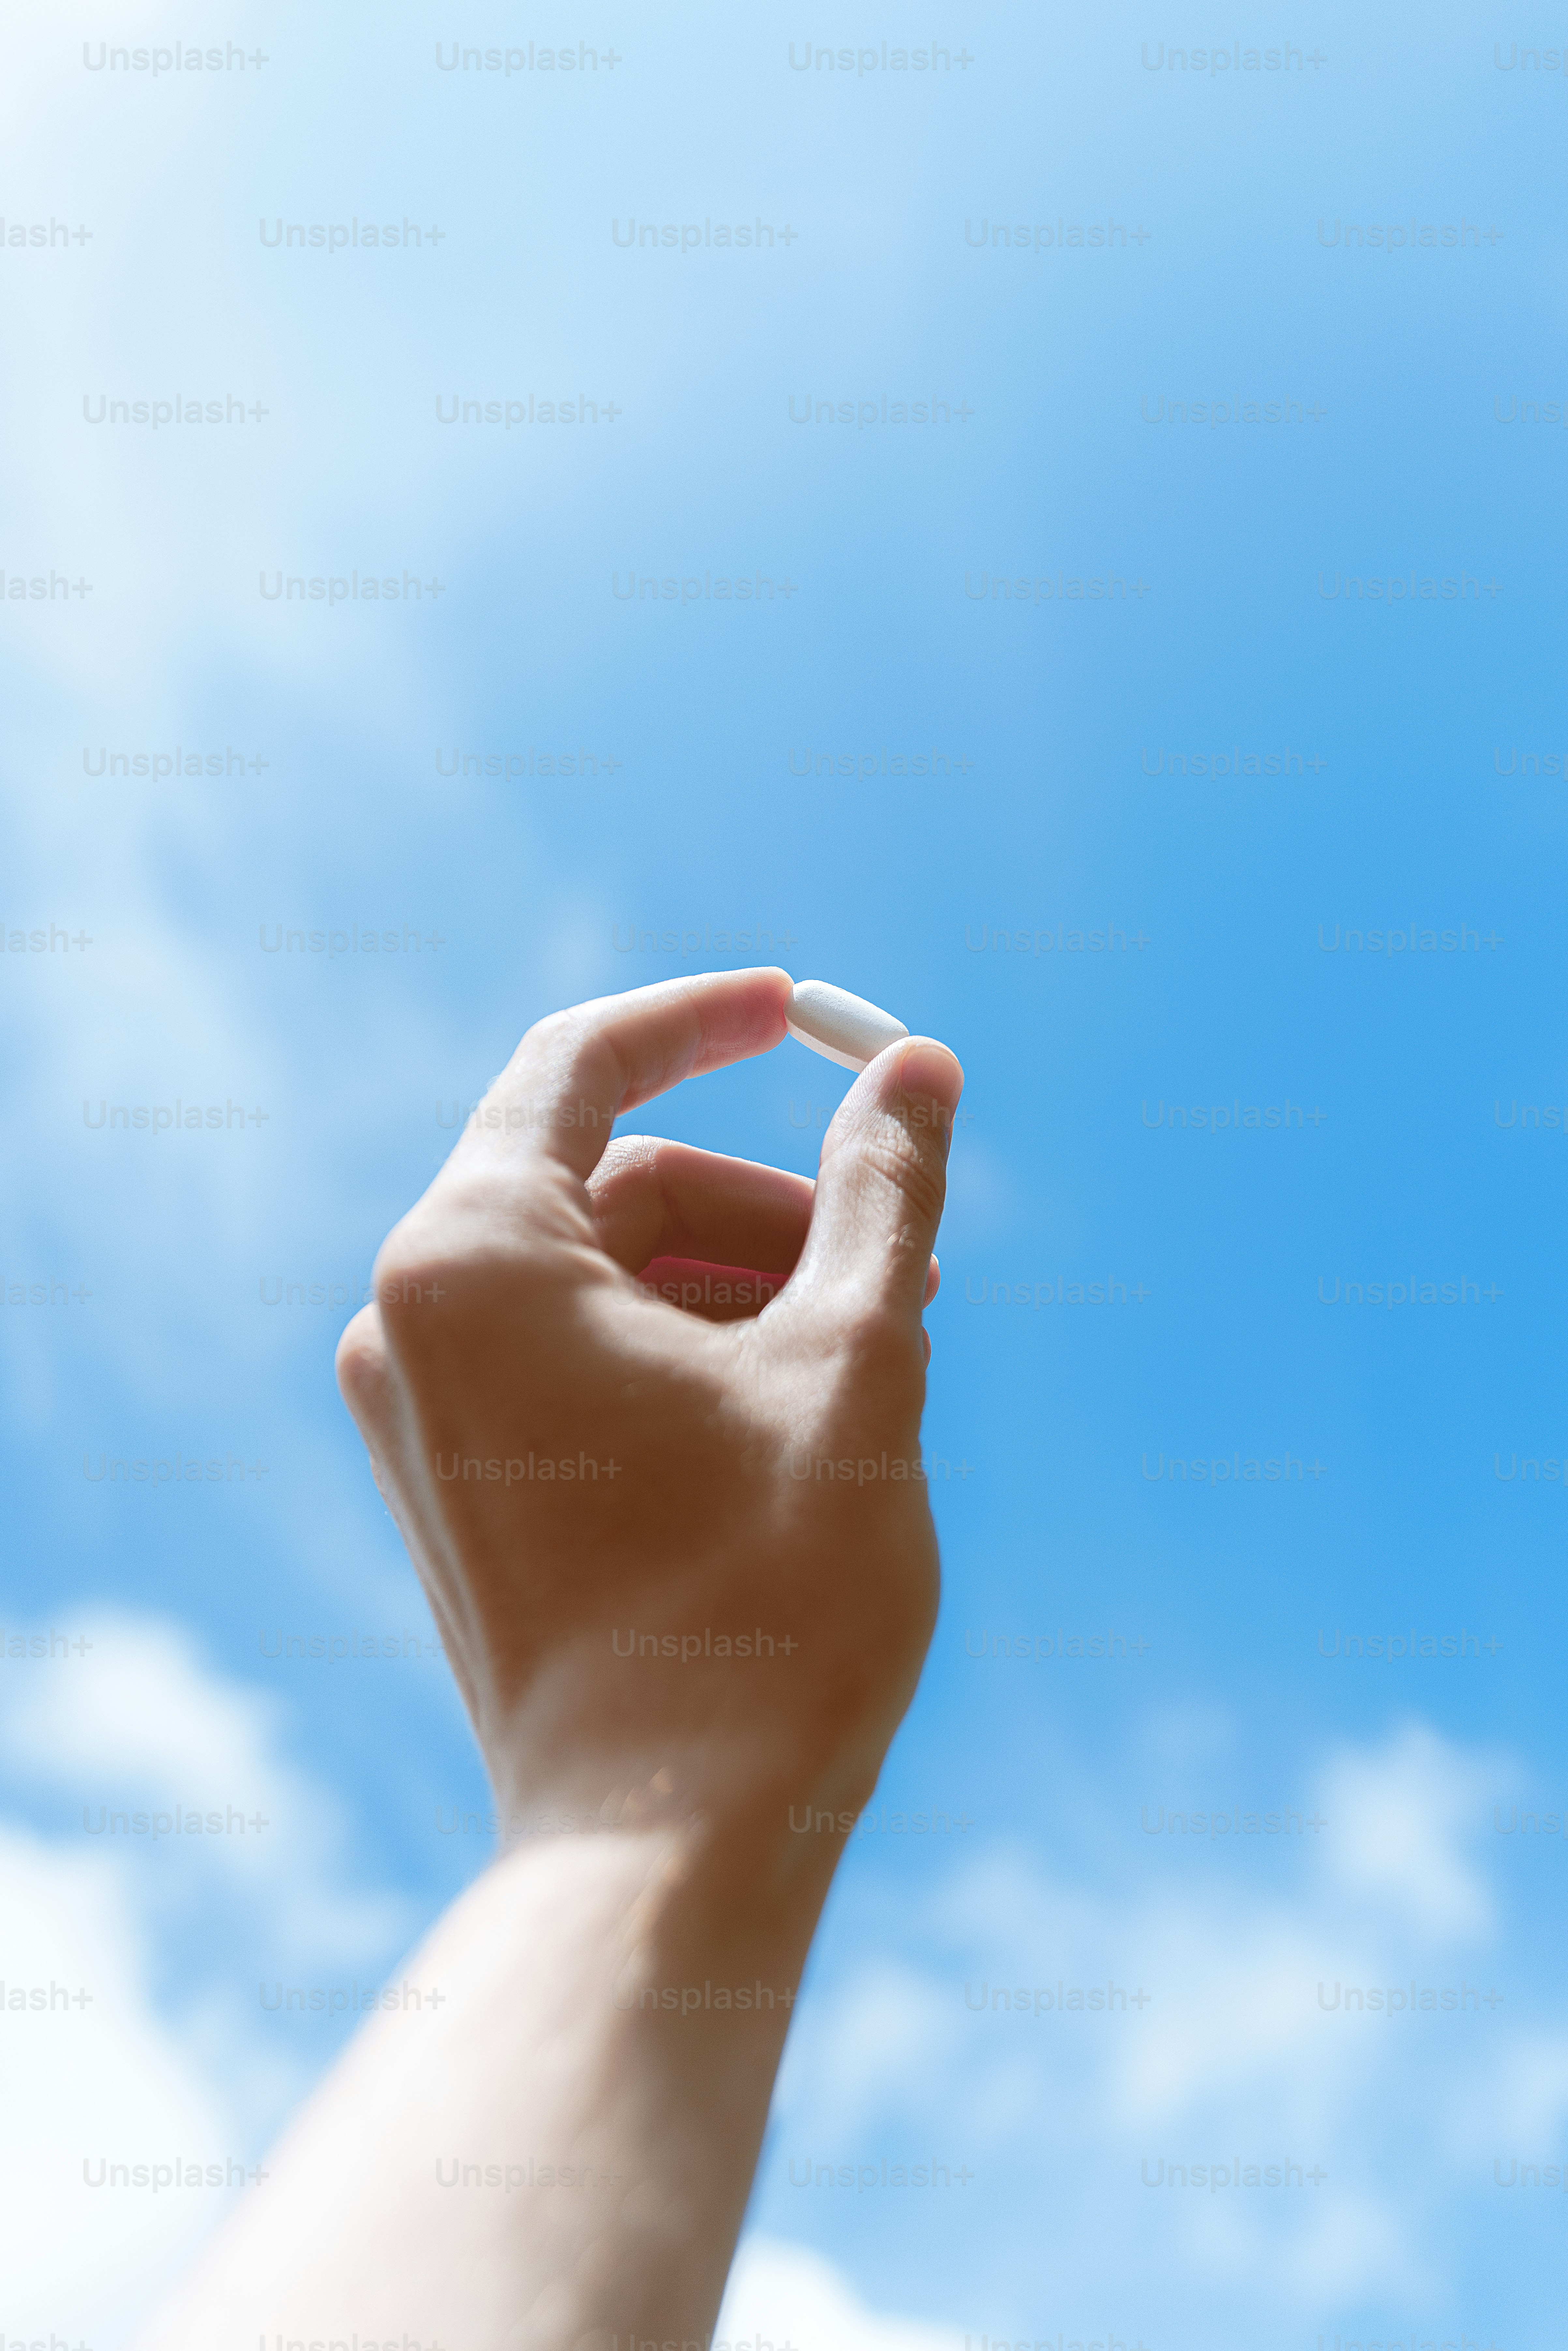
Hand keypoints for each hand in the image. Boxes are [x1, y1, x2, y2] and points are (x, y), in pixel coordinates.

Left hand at [335, 966, 964, 1855]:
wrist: (665, 1843)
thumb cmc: (766, 1604)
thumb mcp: (855, 1360)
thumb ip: (882, 1194)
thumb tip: (919, 1067)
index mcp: (470, 1260)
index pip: (582, 1063)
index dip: (704, 1020)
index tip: (801, 1009)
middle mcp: (407, 1324)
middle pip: (610, 1186)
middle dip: (762, 1209)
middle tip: (896, 1278)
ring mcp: (416, 1415)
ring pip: (602, 1283)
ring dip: (737, 1290)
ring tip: (863, 1365)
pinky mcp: (447, 1490)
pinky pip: (569, 1364)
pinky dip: (680, 1357)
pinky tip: (787, 1423)